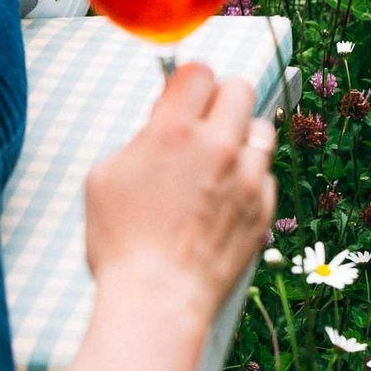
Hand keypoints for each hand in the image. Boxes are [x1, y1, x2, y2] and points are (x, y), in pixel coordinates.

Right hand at [84, 63, 276, 316]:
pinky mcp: (263, 208)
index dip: (188, 81)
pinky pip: (266, 174)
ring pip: (262, 128)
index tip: (183, 95)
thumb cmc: (123, 244)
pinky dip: (250, 179)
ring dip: (241, 137)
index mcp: (173, 132)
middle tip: (204, 123)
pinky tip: (226, 198)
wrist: (159, 298)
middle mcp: (217, 146)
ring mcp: (247, 178)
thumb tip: (157, 127)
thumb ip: (138, 140)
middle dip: (220, 99)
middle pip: (239, 88)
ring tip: (219, 161)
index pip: (197, 72)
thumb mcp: (104, 178)